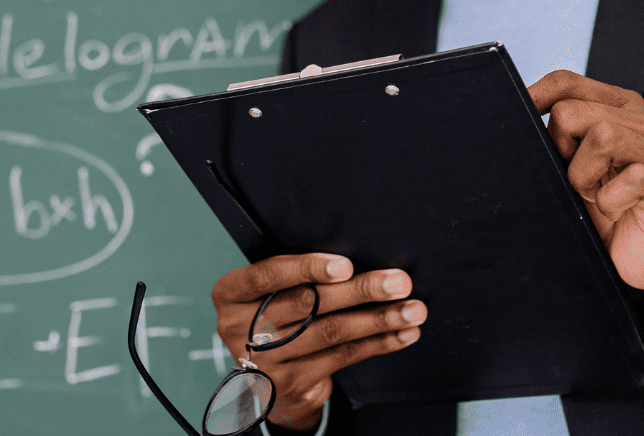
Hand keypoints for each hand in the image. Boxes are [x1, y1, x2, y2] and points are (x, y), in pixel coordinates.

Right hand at [211, 253, 424, 429]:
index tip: (346, 265)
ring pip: (330, 332)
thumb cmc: (277, 316)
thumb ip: (296, 276)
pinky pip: (342, 357)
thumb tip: (358, 259)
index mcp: (230, 294)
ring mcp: (264, 360)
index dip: (307, 269)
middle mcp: (238, 328)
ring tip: (413, 309)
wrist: (267, 380)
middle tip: (398, 282)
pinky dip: (377, 342)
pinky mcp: (290, 383)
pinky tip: (402, 333)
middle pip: (307, 303)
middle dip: (360, 291)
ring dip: (378, 319)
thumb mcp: (271, 292)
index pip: (266, 275)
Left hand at [529, 70, 643, 318]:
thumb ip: (558, 137)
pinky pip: (631, 179)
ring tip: (594, 195)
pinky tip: (613, 210)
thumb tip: (516, 120)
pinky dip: (609, 201)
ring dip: (583, 176)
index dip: (533, 98)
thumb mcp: (574, 164)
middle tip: (575, 179)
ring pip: (603, 136)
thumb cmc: (605, 205)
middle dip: (560, 150)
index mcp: (618, 107)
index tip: (516, 120)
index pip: (565, 82)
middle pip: (572, 112)